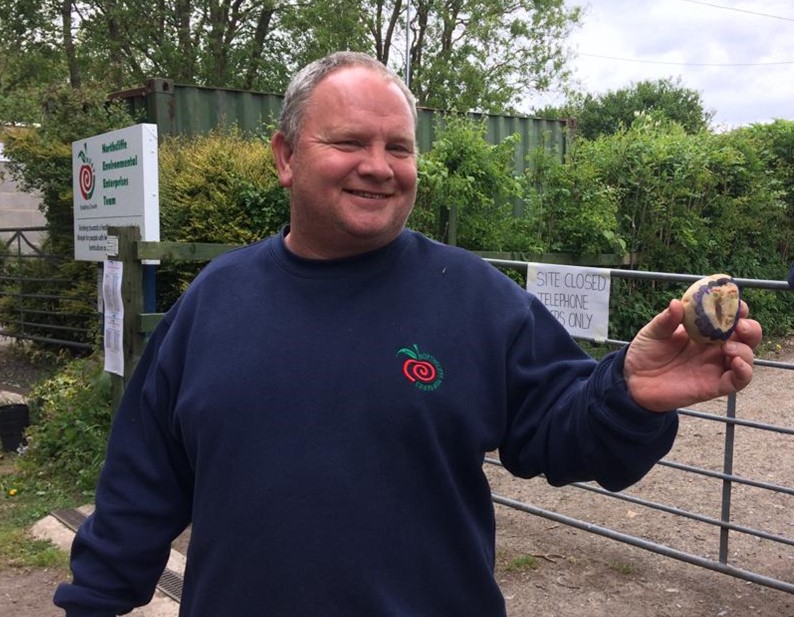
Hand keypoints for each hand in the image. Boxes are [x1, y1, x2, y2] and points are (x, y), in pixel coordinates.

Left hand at [623, 299, 761, 411]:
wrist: (633, 380)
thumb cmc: (645, 353)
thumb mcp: (652, 332)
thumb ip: (666, 320)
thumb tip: (677, 303)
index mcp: (703, 331)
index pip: (728, 318)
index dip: (736, 309)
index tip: (736, 301)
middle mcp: (714, 348)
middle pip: (746, 337)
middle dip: (750, 328)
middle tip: (741, 325)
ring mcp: (715, 366)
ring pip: (746, 357)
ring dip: (744, 349)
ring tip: (727, 346)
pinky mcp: (714, 386)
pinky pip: (739, 381)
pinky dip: (745, 371)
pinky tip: (736, 362)